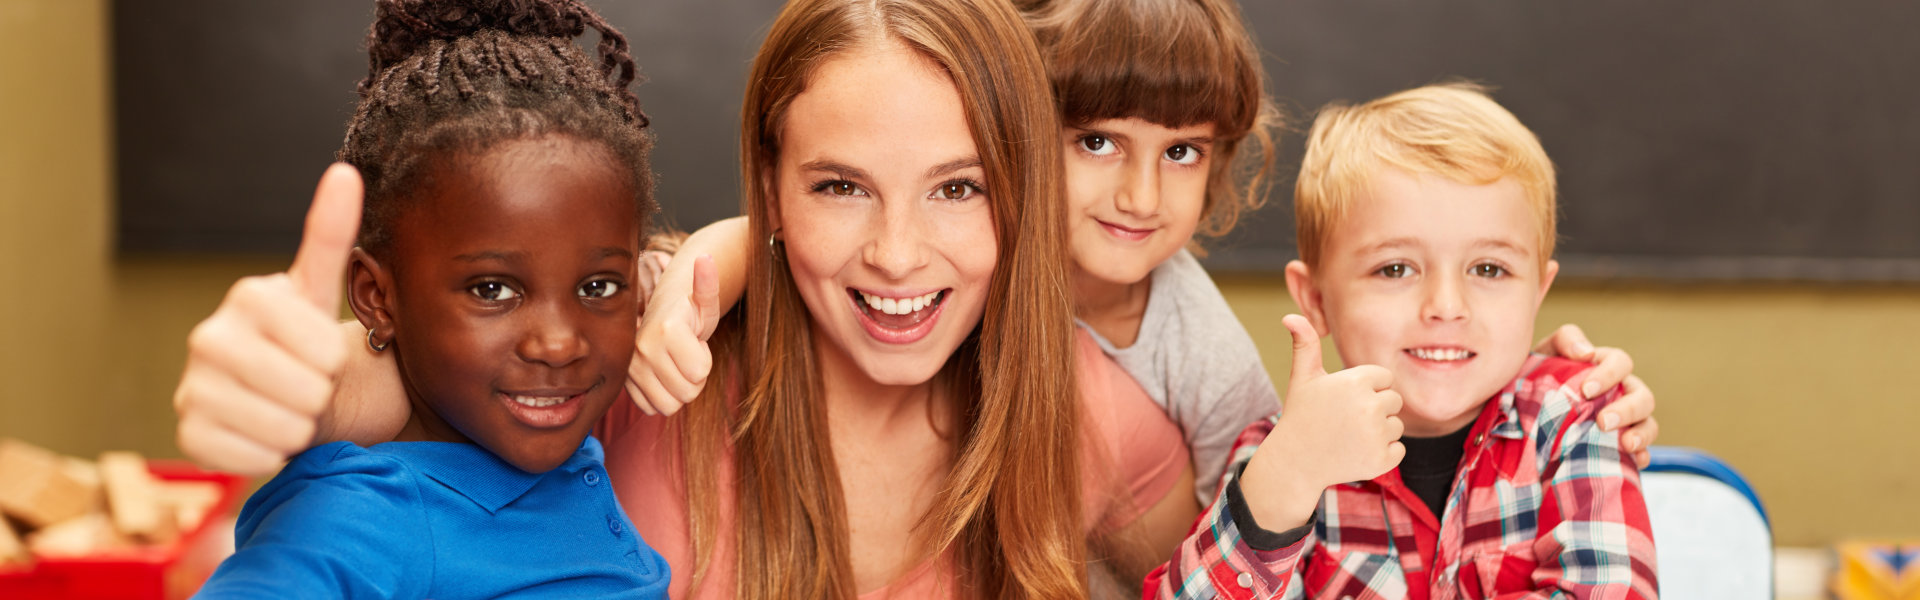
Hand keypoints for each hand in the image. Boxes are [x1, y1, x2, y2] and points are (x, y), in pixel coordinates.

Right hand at [173, 164, 361, 475]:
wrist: (288, 400)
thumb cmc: (310, 344)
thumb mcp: (325, 290)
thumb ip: (332, 234)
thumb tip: (345, 171)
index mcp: (249, 295)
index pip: (325, 348)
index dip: (337, 361)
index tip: (323, 353)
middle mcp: (208, 336)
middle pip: (306, 390)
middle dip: (321, 395)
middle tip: (308, 386)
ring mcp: (191, 386)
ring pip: (282, 427)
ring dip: (300, 427)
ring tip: (289, 408)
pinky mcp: (186, 434)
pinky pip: (251, 457)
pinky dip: (271, 454)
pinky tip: (264, 434)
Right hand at [624, 254, 721, 415]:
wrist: (658, 319)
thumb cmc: (689, 312)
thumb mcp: (704, 301)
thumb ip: (707, 283)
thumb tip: (705, 257)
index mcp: (666, 329)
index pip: (700, 373)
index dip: (705, 361)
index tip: (696, 342)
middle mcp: (642, 348)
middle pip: (687, 394)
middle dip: (695, 378)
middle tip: (687, 355)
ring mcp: (630, 367)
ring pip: (669, 406)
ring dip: (678, 389)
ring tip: (675, 364)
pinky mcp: (625, 383)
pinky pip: (652, 408)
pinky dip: (661, 396)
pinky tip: (661, 375)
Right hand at [1240, 315, 1404, 528]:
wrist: (1295, 462)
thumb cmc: (1300, 415)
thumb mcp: (1303, 377)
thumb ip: (1305, 344)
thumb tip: (1289, 315)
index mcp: (1356, 380)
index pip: (1385, 379)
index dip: (1366, 389)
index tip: (1344, 401)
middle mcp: (1369, 406)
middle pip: (1394, 401)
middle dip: (1375, 410)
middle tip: (1346, 421)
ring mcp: (1376, 435)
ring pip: (1397, 426)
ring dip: (1378, 432)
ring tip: (1349, 437)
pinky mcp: (1382, 460)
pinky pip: (1398, 450)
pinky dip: (1382, 454)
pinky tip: (1356, 453)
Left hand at [1535, 324, 1659, 465]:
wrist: (1523, 411)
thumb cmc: (1538, 377)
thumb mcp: (1545, 354)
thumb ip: (1564, 341)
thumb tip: (1585, 351)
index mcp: (1606, 367)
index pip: (1620, 362)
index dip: (1609, 374)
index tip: (1586, 390)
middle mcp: (1622, 392)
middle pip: (1643, 396)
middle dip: (1627, 409)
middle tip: (1602, 422)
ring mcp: (1626, 420)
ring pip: (1649, 424)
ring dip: (1642, 434)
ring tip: (1626, 444)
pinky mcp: (1621, 446)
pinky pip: (1642, 452)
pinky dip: (1641, 457)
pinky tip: (1633, 461)